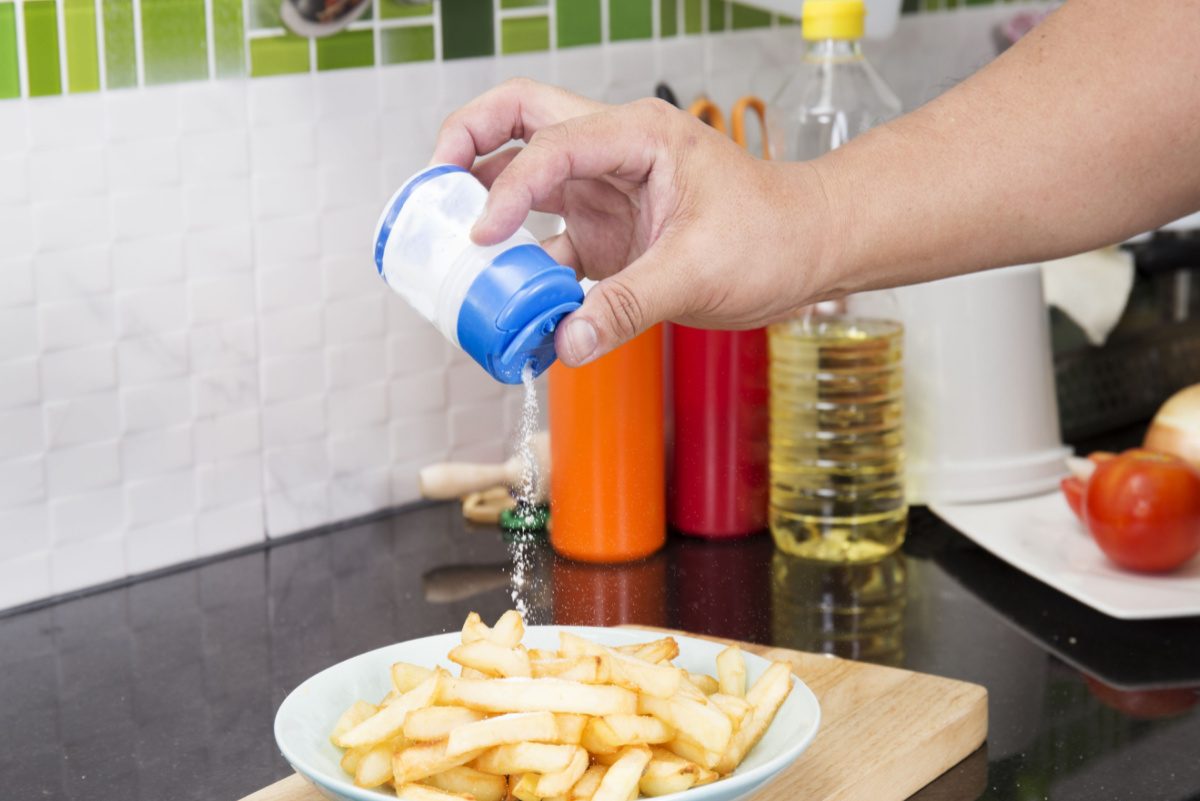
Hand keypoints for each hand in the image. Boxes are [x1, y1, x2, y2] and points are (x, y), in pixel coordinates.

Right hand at [433, 79, 832, 366]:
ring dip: (488, 204)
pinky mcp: (608, 233)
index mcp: (638, 137)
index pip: (550, 144)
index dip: (507, 189)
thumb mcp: (698, 271)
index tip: (482, 237)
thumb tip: (564, 344)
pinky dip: (524, 268)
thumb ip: (626, 307)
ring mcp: (607, 192)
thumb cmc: (774, 234)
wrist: (810, 251)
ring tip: (451, 243)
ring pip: (526, 176)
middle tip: (434, 185)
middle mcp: (614, 153)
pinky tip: (508, 301)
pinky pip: (549, 242)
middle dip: (469, 140)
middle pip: (521, 118)